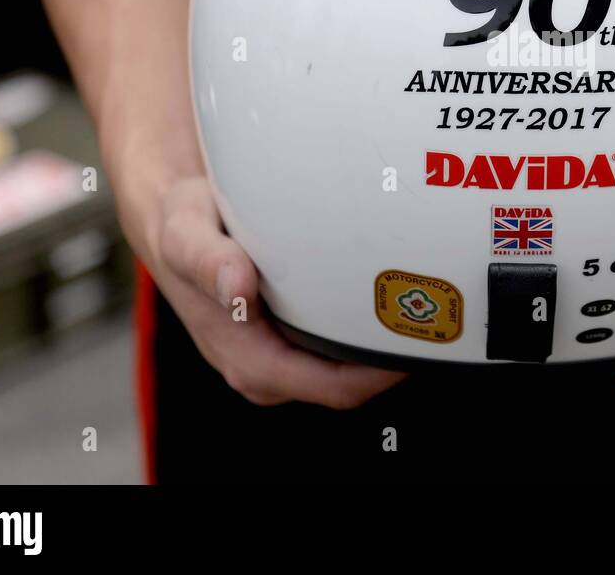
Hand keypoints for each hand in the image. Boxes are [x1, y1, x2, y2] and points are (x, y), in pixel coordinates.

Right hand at [144, 176, 406, 406]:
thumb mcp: (186, 234)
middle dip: (394, 358)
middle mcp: (269, 368)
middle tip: (438, 318)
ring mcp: (283, 357)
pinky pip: (341, 347)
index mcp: (248, 360)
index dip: (384, 374)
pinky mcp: (292, 340)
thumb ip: (208, 259)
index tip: (420, 341)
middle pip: (352, 382)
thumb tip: (236, 284)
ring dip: (382, 344)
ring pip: (349, 367)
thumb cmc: (184, 230)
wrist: (176, 225)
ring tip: (423, 305)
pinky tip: (389, 297)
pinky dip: (366, 327)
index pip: (336, 388)